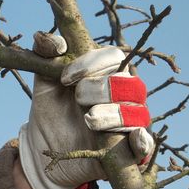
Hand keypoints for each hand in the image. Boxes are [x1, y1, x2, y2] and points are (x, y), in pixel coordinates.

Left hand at [18, 32, 154, 188]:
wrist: (44, 152)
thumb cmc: (51, 113)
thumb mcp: (44, 85)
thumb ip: (45, 58)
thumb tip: (41, 37)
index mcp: (107, 75)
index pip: (114, 58)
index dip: (91, 64)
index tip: (65, 78)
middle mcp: (123, 97)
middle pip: (129, 84)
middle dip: (103, 88)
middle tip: (78, 98)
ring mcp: (128, 124)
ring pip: (138, 112)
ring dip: (115, 114)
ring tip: (89, 120)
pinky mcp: (128, 152)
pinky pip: (146, 145)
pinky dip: (143, 141)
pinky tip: (134, 138)